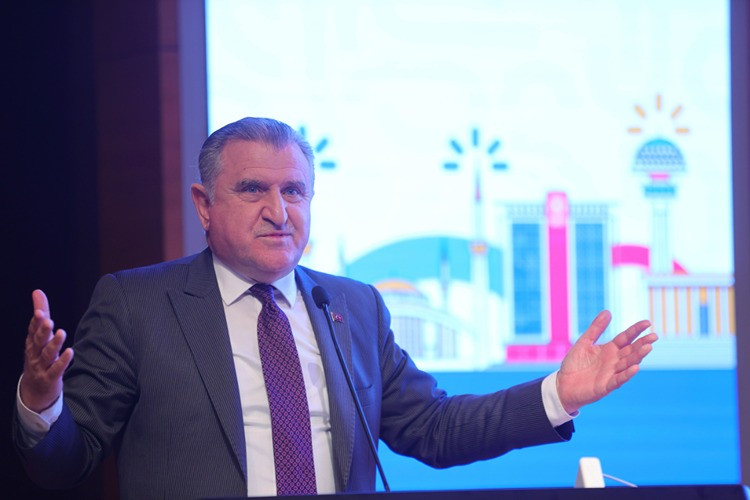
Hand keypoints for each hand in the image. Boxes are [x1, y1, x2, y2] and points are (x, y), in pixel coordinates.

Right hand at [19, 289, 73, 412]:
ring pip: (47, 355)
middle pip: (38, 342)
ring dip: (54, 344)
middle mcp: (35, 354)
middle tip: (48, 321)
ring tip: (61, 333)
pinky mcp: (50, 378)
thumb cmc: (38, 357)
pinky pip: (56, 369)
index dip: (36, 322)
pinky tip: (70, 352)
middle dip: (42, 331)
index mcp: (32, 343)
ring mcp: (41, 367)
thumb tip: (37, 291)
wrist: (34, 390)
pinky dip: (62, 361)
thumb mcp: (39, 337)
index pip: (32, 331)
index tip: (39, 312)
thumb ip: (41, 315)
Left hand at [556, 310, 656, 414]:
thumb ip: (596, 329)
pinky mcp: (606, 386)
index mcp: (609, 350)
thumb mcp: (584, 342)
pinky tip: (636, 367)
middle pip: (631, 350)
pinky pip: (619, 379)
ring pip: (628, 363)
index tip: (648, 323)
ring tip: (648, 347)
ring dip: (638, 356)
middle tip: (654, 336)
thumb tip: (608, 311)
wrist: (563, 384)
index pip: (626, 338)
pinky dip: (627, 374)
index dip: (636, 330)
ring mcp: (611, 373)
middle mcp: (614, 361)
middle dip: (642, 343)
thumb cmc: (574, 364)